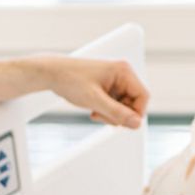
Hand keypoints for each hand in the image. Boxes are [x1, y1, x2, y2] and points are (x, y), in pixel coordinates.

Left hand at [31, 57, 147, 128]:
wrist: (52, 74)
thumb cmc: (70, 79)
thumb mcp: (94, 100)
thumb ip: (117, 112)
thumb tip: (136, 123)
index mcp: (123, 71)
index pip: (143, 97)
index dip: (135, 113)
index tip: (123, 123)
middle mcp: (122, 74)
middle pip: (134, 103)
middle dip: (119, 114)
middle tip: (102, 116)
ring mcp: (114, 81)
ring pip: (124, 106)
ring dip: (111, 114)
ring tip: (95, 112)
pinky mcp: (107, 87)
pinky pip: (115, 104)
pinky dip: (106, 111)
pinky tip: (94, 110)